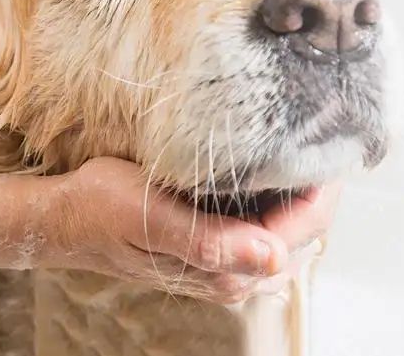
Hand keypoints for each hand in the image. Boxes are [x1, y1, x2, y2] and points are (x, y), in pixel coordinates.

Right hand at [35, 157, 339, 303]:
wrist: (68, 217)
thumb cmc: (103, 208)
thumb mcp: (151, 217)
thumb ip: (211, 241)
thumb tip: (275, 259)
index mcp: (223, 267)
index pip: (300, 230)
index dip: (323, 189)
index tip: (335, 143)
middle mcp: (231, 272)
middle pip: (301, 231)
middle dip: (318, 188)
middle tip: (326, 133)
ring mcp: (223, 260)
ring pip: (285, 228)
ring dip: (300, 192)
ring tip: (308, 145)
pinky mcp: (211, 245)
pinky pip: (263, 224)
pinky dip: (278, 197)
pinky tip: (275, 169)